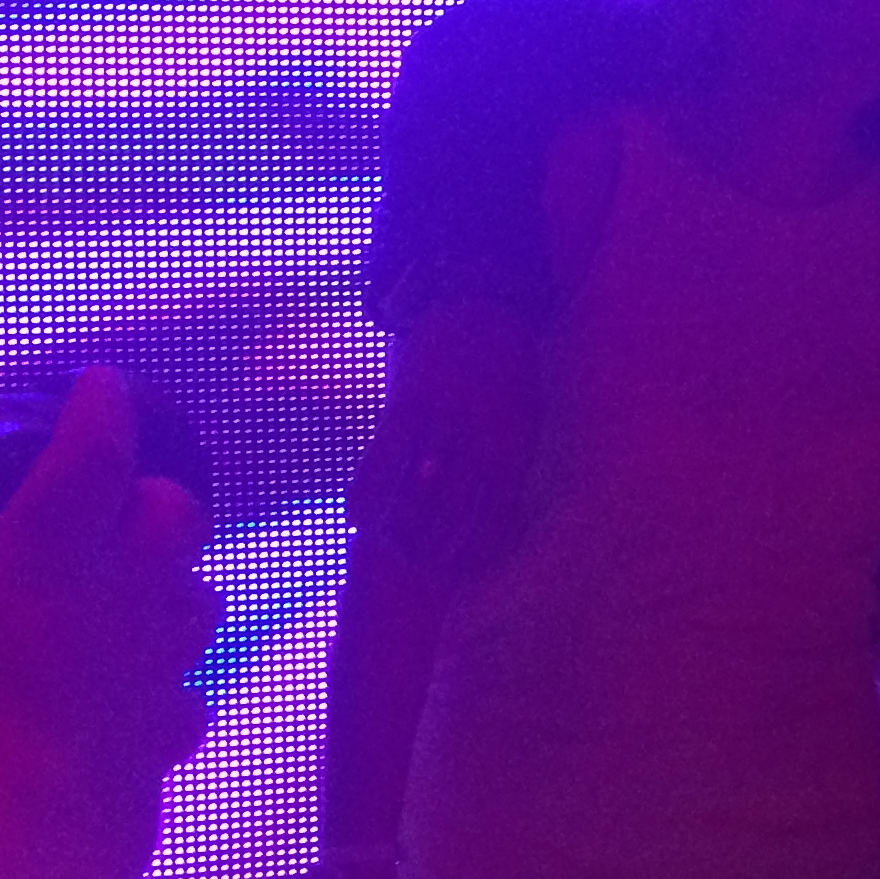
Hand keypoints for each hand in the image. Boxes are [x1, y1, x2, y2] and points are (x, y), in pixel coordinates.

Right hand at [0, 368, 217, 865]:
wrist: (4, 864)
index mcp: (41, 558)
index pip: (93, 453)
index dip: (102, 409)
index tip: (107, 382)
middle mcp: (117, 603)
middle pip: (175, 516)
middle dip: (152, 495)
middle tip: (118, 501)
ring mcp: (154, 676)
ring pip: (201, 602)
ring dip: (176, 587)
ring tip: (142, 594)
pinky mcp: (165, 747)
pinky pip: (187, 704)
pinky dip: (170, 695)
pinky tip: (143, 708)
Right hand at [347, 302, 541, 571]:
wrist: (484, 303)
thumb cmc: (506, 372)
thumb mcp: (523, 421)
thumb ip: (507, 468)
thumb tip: (501, 520)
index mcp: (515, 452)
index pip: (496, 525)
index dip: (474, 558)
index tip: (458, 575)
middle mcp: (483, 445)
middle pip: (453, 521)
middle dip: (430, 555)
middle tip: (412, 568)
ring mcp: (445, 427)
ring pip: (413, 501)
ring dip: (394, 533)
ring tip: (382, 548)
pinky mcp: (409, 407)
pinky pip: (381, 464)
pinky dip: (366, 496)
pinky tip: (356, 518)